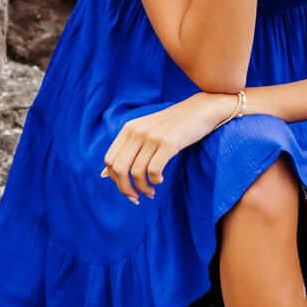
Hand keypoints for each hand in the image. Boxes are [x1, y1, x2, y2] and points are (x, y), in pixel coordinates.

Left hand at [100, 95, 230, 202]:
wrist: (202, 109)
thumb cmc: (175, 124)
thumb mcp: (147, 132)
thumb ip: (127, 150)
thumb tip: (104, 175)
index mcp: (129, 129)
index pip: (110, 160)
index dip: (115, 180)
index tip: (128, 189)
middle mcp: (137, 131)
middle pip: (119, 169)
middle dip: (125, 189)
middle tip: (137, 198)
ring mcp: (153, 136)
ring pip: (137, 173)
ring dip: (144, 188)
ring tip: (151, 191)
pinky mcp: (169, 143)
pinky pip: (154, 170)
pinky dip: (155, 180)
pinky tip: (160, 179)